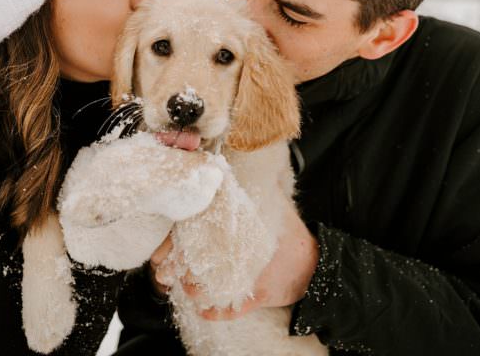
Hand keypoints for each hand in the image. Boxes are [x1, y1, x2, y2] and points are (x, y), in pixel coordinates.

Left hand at [151, 201, 318, 320]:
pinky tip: (205, 310)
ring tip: (186, 287)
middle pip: (200, 259)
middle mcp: (243, 249)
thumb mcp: (272, 204)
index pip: (201, 229)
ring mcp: (251, 274)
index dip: (177, 241)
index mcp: (241, 226)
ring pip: (212, 286)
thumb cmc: (288, 234)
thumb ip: (250, 188)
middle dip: (180, 267)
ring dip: (195, 290)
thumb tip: (225, 167)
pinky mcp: (258, 295)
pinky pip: (232, 308)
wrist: (314, 265)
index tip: (164, 249)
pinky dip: (217, 311)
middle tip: (167, 272)